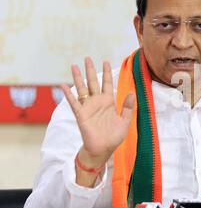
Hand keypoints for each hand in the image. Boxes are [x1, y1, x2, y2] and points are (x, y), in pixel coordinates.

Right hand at [61, 57, 134, 171]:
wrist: (103, 149)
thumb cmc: (114, 137)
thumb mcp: (125, 121)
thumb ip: (128, 107)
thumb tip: (131, 93)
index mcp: (109, 102)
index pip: (107, 83)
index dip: (106, 73)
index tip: (106, 61)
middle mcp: (97, 102)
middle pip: (93, 82)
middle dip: (90, 70)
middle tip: (87, 58)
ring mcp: (88, 107)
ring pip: (82, 89)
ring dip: (77, 78)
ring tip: (74, 66)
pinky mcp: (81, 115)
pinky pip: (73, 102)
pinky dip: (68, 94)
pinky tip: (62, 85)